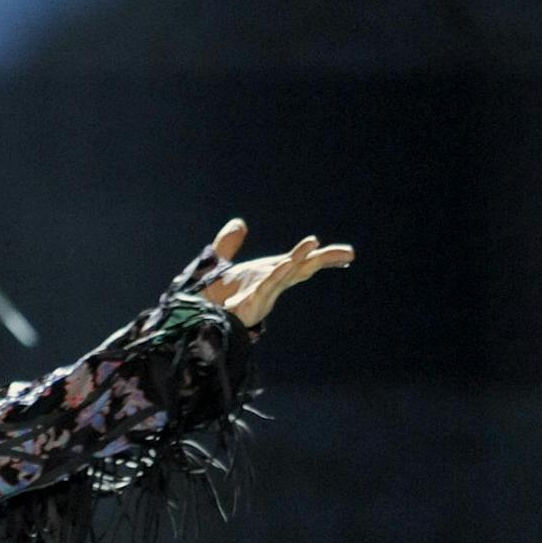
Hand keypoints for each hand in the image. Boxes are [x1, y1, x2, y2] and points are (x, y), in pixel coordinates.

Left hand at [194, 217, 353, 329]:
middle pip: (301, 269)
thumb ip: (228, 244)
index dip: (321, 257)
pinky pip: (264, 288)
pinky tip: (286, 264)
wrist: (193, 319)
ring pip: (285, 276)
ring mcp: (261, 296)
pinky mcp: (249, 305)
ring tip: (313, 244)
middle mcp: (268, 286)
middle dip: (322, 259)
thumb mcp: (218, 263)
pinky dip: (276, 276)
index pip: (299, 263)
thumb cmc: (209, 298)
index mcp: (267, 275)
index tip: (347, 254)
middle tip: (347, 253)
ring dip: (298, 259)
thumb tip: (239, 223)